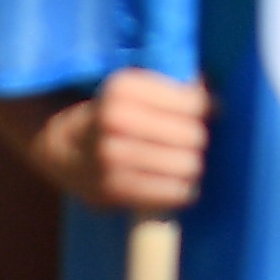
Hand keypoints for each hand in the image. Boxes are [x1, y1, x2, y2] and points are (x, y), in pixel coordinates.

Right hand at [33, 69, 211, 212]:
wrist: (62, 149)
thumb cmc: (113, 112)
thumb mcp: (136, 86)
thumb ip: (176, 85)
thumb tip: (218, 98)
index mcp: (122, 88)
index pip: (193, 102)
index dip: (207, 106)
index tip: (205, 109)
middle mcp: (114, 122)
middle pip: (193, 136)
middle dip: (196, 136)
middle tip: (188, 137)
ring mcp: (111, 159)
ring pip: (187, 166)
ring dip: (190, 163)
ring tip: (181, 158)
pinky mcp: (113, 192)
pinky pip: (173, 194)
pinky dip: (181, 188)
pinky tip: (172, 179)